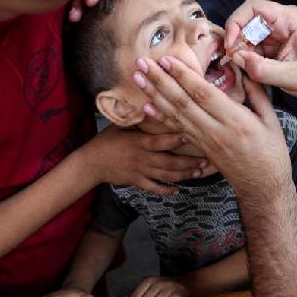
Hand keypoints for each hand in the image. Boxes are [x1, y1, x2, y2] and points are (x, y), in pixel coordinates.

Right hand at [82, 126, 206, 195]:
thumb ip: (138, 121)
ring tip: (198, 173)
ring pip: (166, 176)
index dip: (177, 140)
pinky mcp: (137, 182)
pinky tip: (178, 190)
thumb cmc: (107, 141)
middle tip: (205, 161)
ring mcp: (140, 172)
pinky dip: (166, 190)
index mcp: (139, 143)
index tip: (193, 136)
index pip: (161, 142)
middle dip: (189, 163)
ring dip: (183, 176)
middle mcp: (142, 158)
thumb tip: (153, 105)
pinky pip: (154, 188)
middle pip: (169, 162)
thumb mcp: (121, 127)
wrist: (91, 162)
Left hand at [133, 55, 292, 192]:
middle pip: (182, 102)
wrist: (262, 187)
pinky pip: (177, 129)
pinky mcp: (200, 148)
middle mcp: (215, 130)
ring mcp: (205, 141)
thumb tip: (246, 66)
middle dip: (160, 80)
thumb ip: (257, 93)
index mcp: (235, 120)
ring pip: (175, 114)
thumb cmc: (271, 153)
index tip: (167, 59)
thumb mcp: (272, 120)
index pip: (203, 93)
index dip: (183, 75)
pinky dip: (161, 117)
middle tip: (143, 63)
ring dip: (154, 95)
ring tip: (138, 78)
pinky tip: (147, 106)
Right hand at [222, 0, 296, 100]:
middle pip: (247, 19)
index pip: (254, 7)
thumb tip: (238, 59)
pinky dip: (245, 56)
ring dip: (240, 49)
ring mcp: (275, 31)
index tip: (230, 43)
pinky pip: (251, 44)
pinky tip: (250, 68)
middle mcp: (281, 20)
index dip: (237, 22)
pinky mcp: (271, 43)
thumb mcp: (291, 77)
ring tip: (244, 67)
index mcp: (290, 19)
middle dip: (236, 39)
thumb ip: (265, 70)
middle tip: (233, 59)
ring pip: (246, 33)